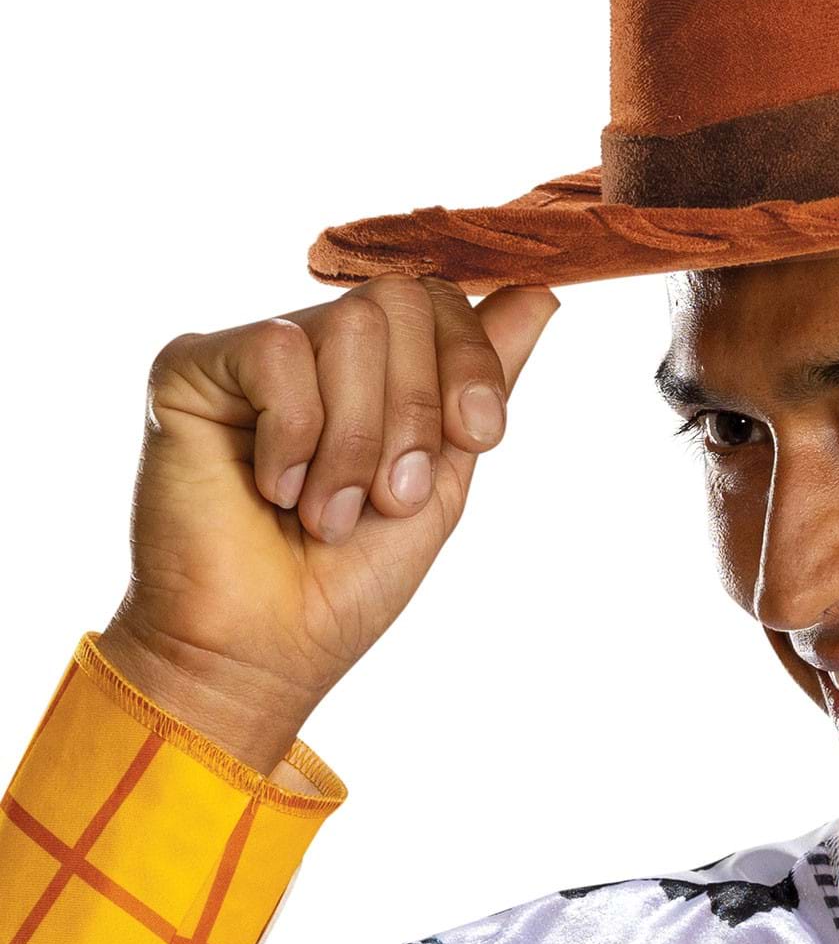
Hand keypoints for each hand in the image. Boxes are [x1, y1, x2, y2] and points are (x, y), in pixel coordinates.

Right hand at [97, 278, 559, 772]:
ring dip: (357, 442)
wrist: (262, 652)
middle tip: (387, 498)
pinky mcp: (191, 366)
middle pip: (400, 301)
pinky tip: (271, 490)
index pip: (441, 299)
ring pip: (349, 327)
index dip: (471, 362)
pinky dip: (294, 438)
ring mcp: (251, 352)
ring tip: (326, 514)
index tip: (478, 437)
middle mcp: (312, 347)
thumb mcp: (441, 482)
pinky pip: (278, 354)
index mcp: (372, 372)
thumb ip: (480, 386)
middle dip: (414, 413)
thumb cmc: (343, 585)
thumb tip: (543, 291)